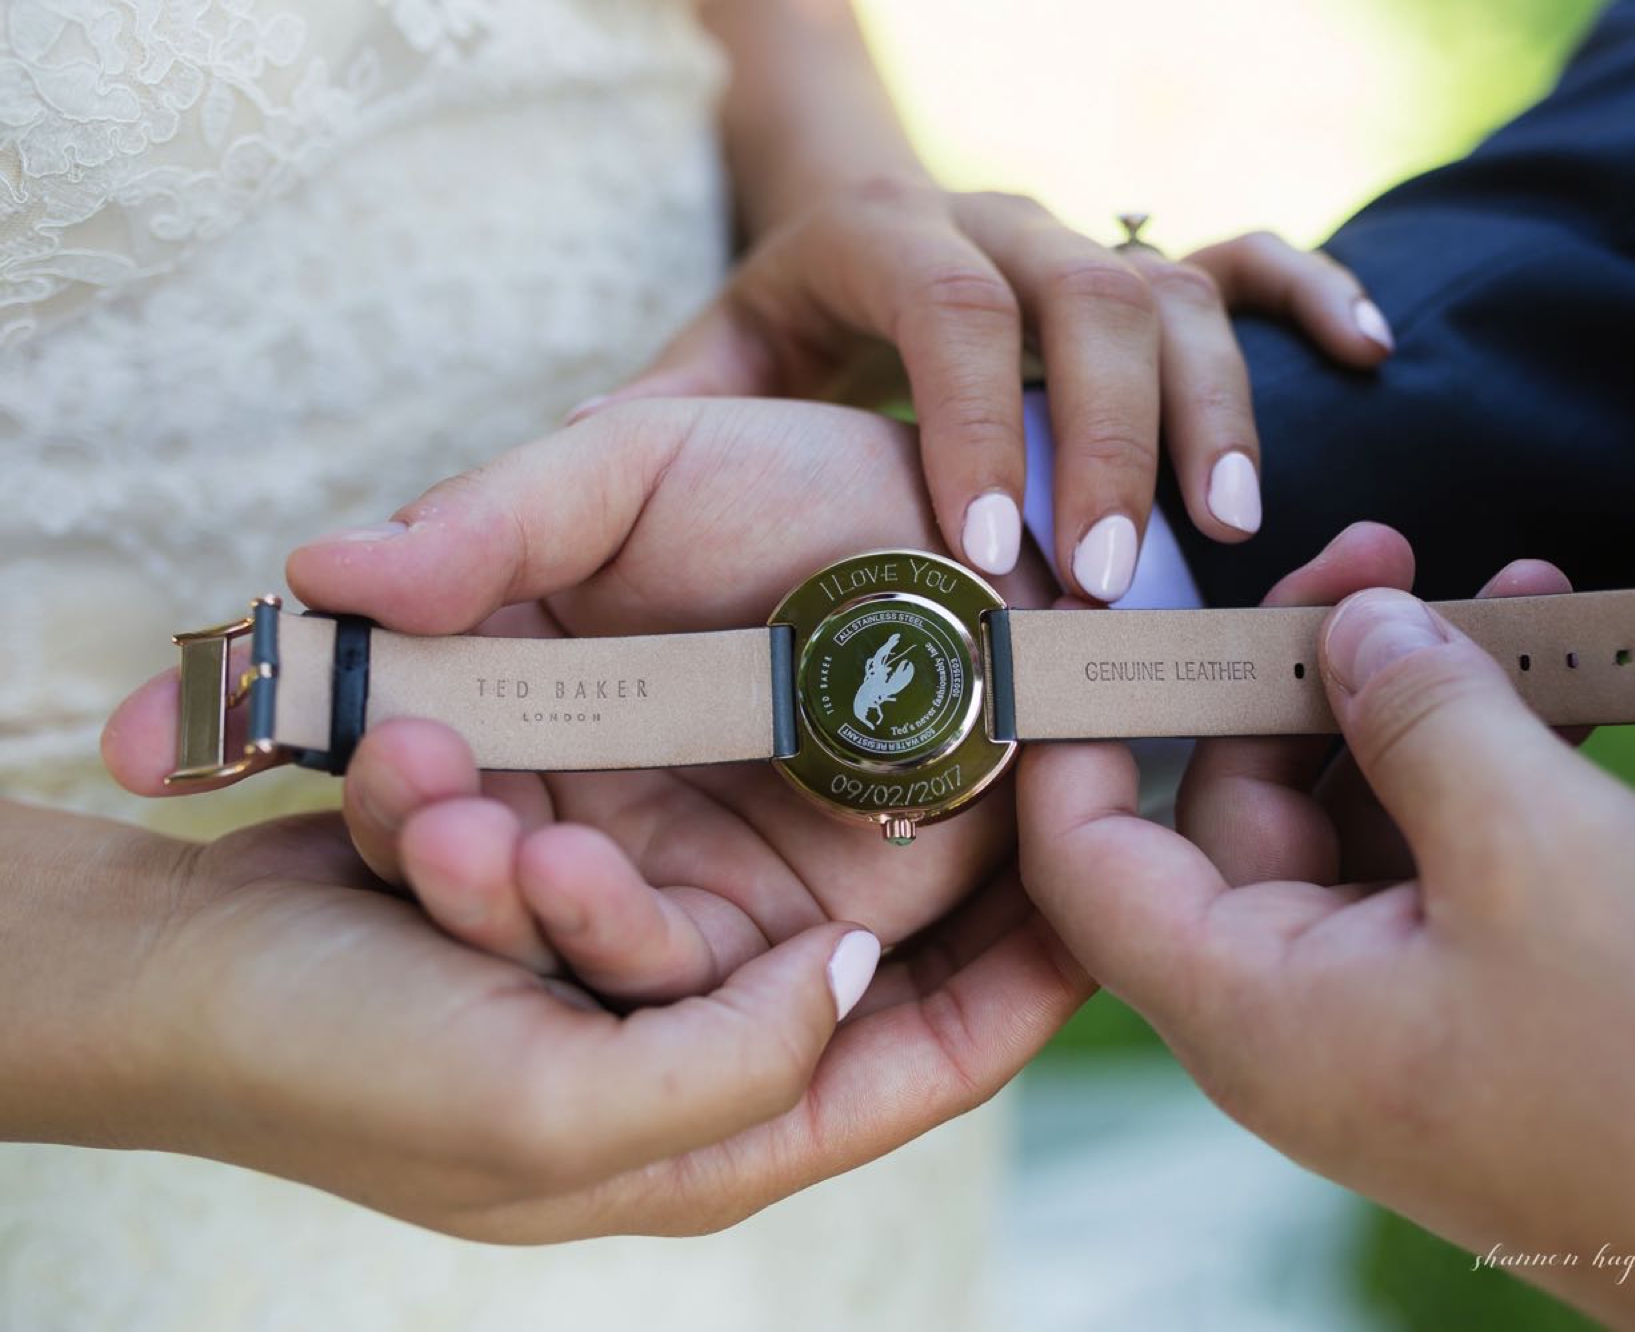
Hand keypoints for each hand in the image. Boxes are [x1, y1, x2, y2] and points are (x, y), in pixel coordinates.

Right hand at [0, 800, 1086, 1238]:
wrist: (157, 994)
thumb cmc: (341, 1074)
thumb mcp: (555, 1119)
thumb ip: (739, 1067)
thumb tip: (861, 977)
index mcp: (712, 1132)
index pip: (934, 1061)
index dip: (1039, 977)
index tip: (1122, 869)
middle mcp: (691, 1044)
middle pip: (849, 956)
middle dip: (839, 863)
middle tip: (879, 754)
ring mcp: (629, 959)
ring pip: (728, 865)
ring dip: (662, 816)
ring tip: (604, 765)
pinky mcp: (566, 877)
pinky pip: (631, 817)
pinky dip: (587, 790)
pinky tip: (517, 756)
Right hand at [106, 400, 1056, 1004]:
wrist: (978, 536)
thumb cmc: (807, 486)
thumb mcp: (630, 472)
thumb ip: (486, 522)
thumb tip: (319, 573)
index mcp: (532, 706)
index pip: (385, 753)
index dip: (287, 740)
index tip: (167, 734)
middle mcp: (591, 810)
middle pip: (461, 871)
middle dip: (406, 852)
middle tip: (385, 795)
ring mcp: (680, 876)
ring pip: (554, 935)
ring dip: (493, 903)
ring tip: (474, 836)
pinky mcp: (776, 926)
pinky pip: (680, 972)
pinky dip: (613, 938)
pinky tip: (570, 882)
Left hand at [571, 179, 1394, 599]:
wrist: (854, 232)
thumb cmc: (779, 337)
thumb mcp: (696, 377)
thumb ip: (628, 441)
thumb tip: (513, 512)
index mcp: (871, 239)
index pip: (938, 305)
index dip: (972, 417)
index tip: (988, 550)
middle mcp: (990, 224)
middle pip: (1081, 298)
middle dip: (1106, 436)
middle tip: (1109, 572)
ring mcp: (1080, 241)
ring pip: (1173, 290)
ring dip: (1213, 405)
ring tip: (1229, 530)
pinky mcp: (1145, 262)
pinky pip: (1250, 255)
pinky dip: (1312, 297)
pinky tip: (1367, 354)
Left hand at [1017, 524, 1634, 1329]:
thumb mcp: (1537, 846)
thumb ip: (1422, 714)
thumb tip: (1356, 628)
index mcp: (1253, 1002)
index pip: (1089, 859)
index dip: (1078, 734)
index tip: (1109, 622)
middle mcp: (1295, 1007)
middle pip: (1236, 803)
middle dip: (1305, 668)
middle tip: (1381, 556)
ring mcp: (1388, 1002)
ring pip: (1359, 812)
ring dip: (1424, 696)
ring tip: (1508, 585)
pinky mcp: (1473, 991)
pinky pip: (1443, 849)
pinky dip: (1486, 758)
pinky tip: (1562, 667)